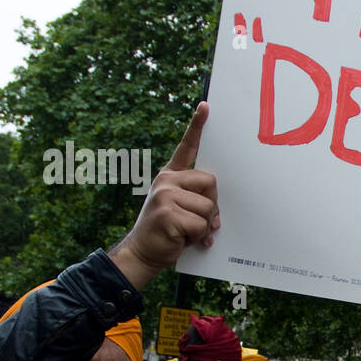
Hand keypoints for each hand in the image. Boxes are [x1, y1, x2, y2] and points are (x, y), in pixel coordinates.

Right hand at [110, 103, 218, 287]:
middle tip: (196, 221)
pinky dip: (197, 237)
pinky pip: (200, 223)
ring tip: (186, 232)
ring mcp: (165, 194)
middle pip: (211, 182)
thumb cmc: (168, 232)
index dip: (197, 127)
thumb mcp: (182, 211)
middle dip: (212, 205)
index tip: (206, 107)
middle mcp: (166, 180)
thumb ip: (198, 202)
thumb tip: (217, 214)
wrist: (143, 253)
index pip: (186, 148)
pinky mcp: (167, 212)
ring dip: (204, 226)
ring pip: (208, 206)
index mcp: (171, 177)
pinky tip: (182, 239)